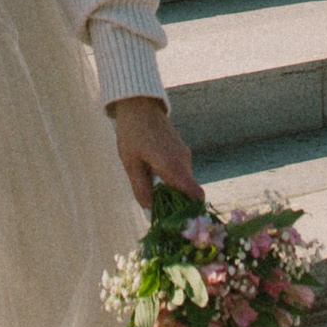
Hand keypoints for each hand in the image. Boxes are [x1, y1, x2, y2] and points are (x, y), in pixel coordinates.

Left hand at [109, 95, 202, 212]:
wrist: (139, 106)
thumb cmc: (132, 134)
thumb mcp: (131, 164)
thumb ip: (141, 189)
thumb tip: (150, 210)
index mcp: (173, 166)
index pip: (195, 195)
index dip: (192, 210)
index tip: (179, 221)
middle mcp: (184, 162)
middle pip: (188, 192)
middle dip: (175, 202)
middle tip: (156, 208)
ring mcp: (184, 155)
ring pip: (183, 182)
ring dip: (171, 189)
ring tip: (150, 187)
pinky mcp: (181, 151)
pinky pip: (180, 172)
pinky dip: (170, 179)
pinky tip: (153, 174)